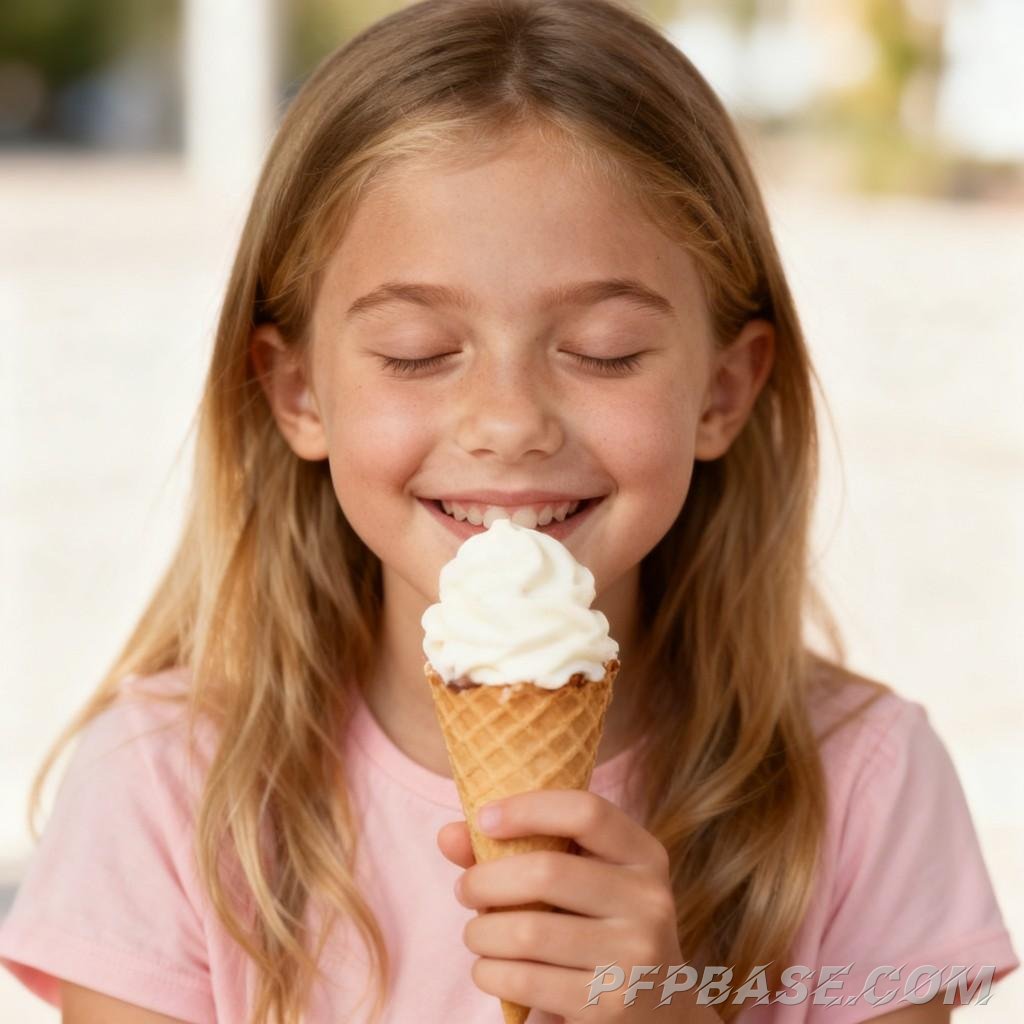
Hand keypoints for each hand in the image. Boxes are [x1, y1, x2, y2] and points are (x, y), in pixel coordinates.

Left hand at [437, 789, 701, 1021]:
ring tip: (476, 933)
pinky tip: (489, 969)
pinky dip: (489, 972)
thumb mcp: (580, 880)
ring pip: (527, 931)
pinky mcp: (607, 1006)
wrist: (658, 1012)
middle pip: (546, 871)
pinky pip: (524, 979)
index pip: (586, 812)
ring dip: (481, 932)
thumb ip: (517, 850)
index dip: (528, 808)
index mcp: (644, 855)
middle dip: (485, 879)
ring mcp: (633, 957)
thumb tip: (448, 834)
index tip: (483, 819)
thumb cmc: (599, 927)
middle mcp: (649, 901)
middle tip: (465, 888)